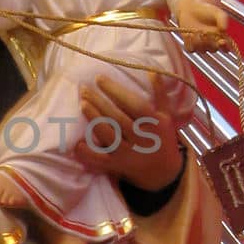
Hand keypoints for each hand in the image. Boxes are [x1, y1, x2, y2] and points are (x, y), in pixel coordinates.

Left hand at [74, 74, 183, 190]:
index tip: (99, 79)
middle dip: (99, 101)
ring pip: (109, 135)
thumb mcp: (166, 116)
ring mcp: (129, 153)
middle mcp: (141, 138)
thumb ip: (160, 94)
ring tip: (82, 104)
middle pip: (117, 118)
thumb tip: (152, 71)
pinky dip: (89, 154)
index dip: (116, 91)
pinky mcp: (118, 166)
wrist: (164, 172)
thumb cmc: (162, 138)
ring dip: (94, 120)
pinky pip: (101, 161)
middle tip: (83, 88)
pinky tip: (77, 143)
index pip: (134, 104)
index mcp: (154, 123)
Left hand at [175, 0, 228, 52]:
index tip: (222, 41)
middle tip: (206, 33)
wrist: (192, 9)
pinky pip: (190, 49)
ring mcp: (201, 46)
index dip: (225, 46)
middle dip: (210, 43)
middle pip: (213, 49)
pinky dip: (189, 43)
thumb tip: (224, 29)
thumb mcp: (218, 13)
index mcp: (222, 38)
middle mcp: (212, 44)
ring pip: (202, 50)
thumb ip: (223, 20)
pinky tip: (188, 35)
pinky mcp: (190, 45)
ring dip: (199, 42)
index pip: (226, 47)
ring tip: (196, 32)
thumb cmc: (208, 11)